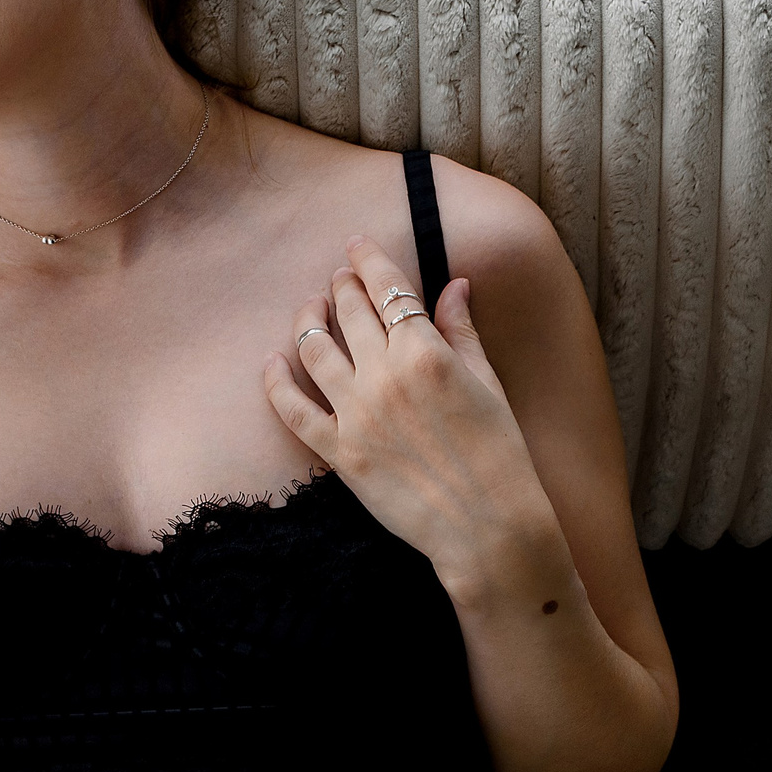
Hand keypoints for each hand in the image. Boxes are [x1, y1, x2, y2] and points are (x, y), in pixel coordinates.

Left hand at [262, 234, 554, 582]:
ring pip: (314, 348)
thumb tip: (454, 286)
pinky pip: (292, 408)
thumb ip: (463, 332)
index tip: (357, 245)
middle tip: (338, 276)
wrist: (488, 526)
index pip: (388, 289)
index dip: (369, 260)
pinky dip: (276, 380)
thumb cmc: (500, 454)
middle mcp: (385, 376)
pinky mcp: (338, 453)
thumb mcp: (489, 385)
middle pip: (349, 312)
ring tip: (310, 308)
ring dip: (308, 318)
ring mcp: (356, 414)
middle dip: (341, 285)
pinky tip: (272, 362)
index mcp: (426, 353)